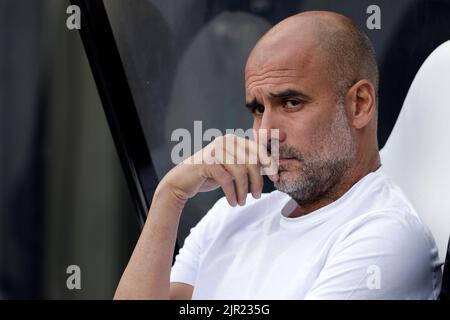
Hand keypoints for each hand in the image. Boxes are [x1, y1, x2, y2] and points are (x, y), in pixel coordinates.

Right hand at [159, 134, 278, 206]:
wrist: (182, 181)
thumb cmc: (210, 175)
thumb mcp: (232, 168)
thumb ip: (248, 163)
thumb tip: (271, 166)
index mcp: (234, 140)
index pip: (258, 149)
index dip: (269, 162)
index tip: (275, 177)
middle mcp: (225, 141)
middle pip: (251, 161)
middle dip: (257, 181)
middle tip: (257, 196)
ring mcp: (215, 151)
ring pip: (240, 172)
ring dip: (243, 191)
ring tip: (242, 202)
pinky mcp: (207, 162)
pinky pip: (226, 180)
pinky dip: (231, 194)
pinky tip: (233, 203)